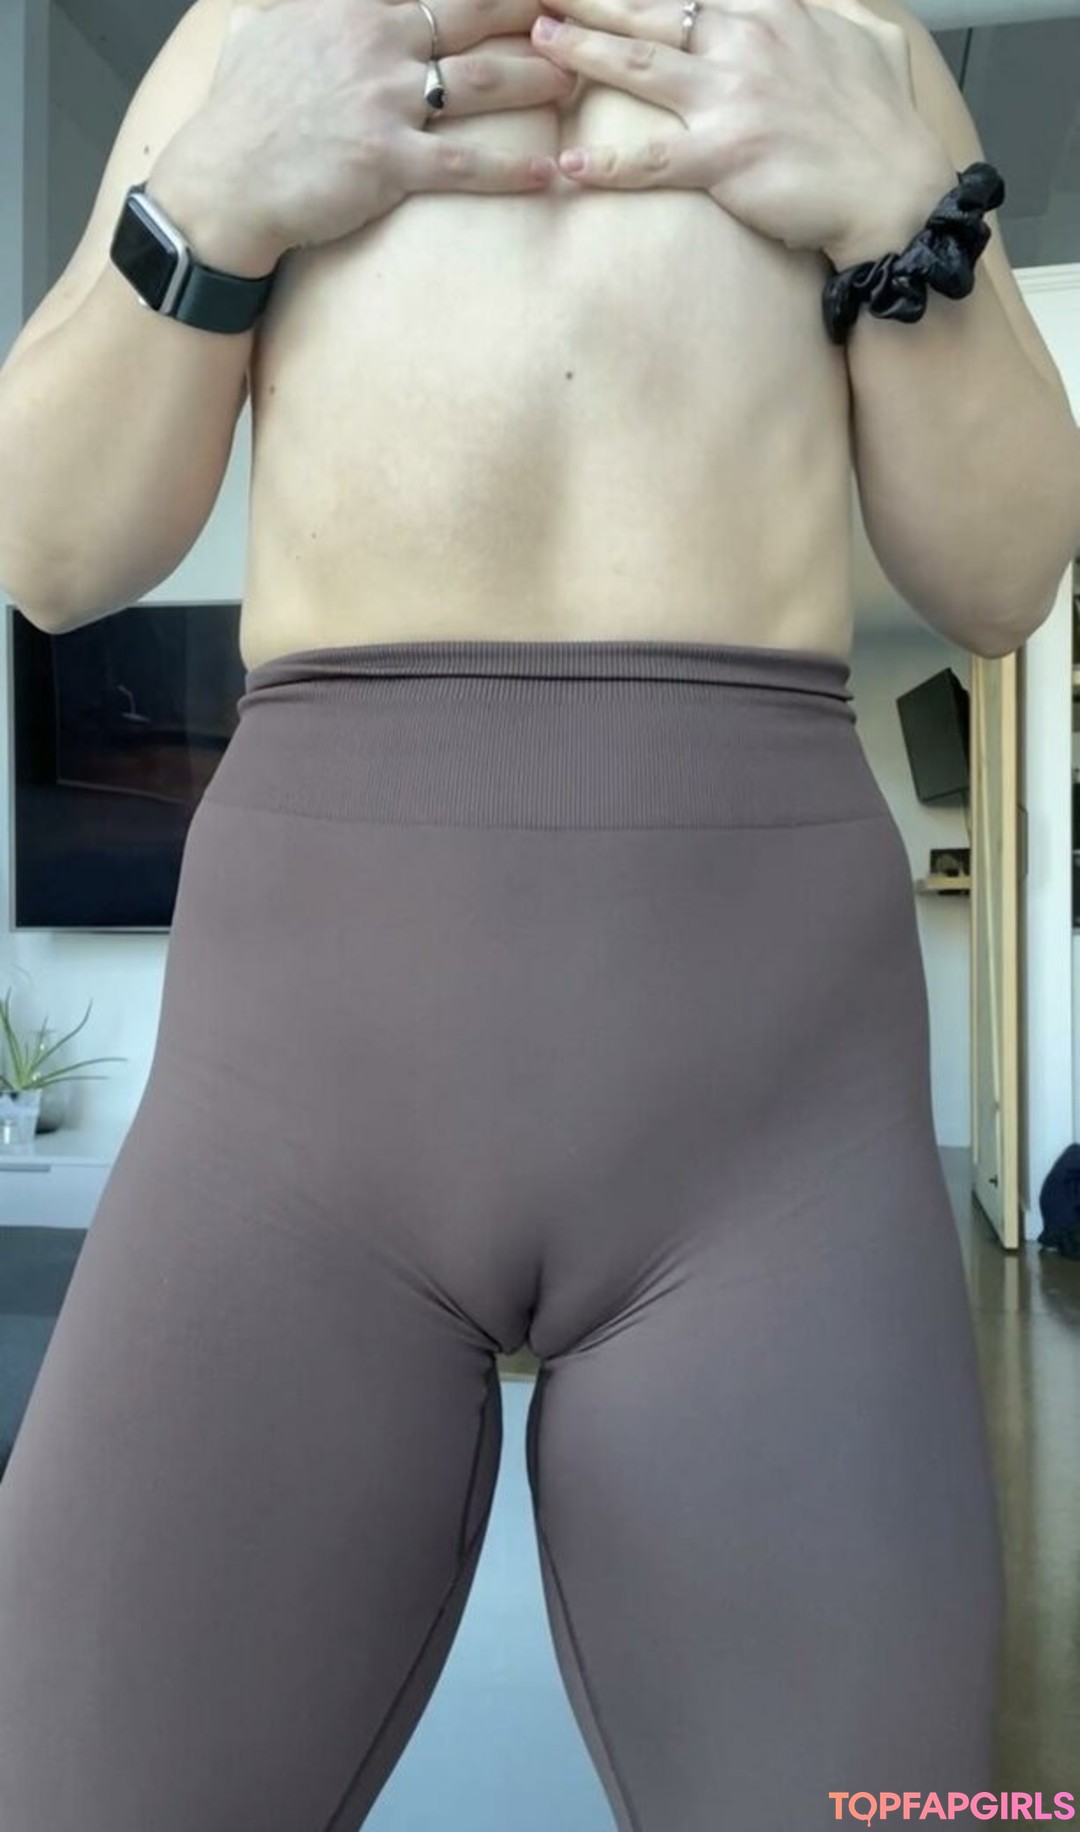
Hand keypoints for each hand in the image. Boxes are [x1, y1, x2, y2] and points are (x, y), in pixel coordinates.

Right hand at [160, 0, 574, 267]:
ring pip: (484, 80)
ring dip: (538, 78)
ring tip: (575, 79)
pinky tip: (553, 172)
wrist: (222, 181)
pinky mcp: (388, 163)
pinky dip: (514, 169)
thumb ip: (304, 0)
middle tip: (578, 11)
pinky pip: (466, 163)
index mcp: (352, 2)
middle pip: (475, 10)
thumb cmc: (243, 108)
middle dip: (532, 8)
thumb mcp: (263, 23)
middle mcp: (376, 40)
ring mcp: (385, 101)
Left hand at [528, 0, 955, 262]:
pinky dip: (607, 164)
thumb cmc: (884, 122)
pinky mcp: (725, 158)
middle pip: (653, 10)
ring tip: (538, 41)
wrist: (897, 190)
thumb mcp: (866, 40)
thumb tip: (817, 4)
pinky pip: (652, 160)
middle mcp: (747, 41)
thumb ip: (828, 14)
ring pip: (640, 67)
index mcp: (775, 10)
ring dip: (583, 51)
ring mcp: (733, 98)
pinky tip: (567, 164)